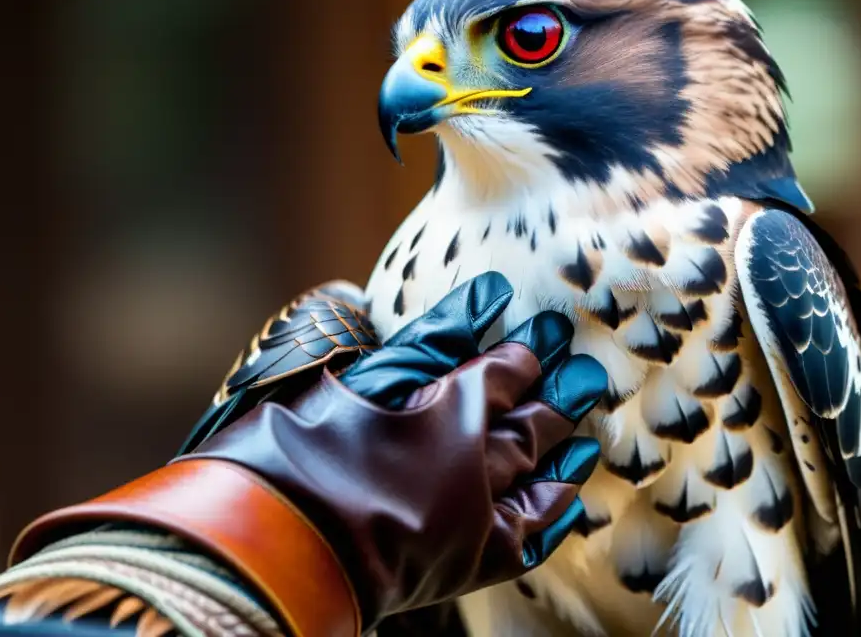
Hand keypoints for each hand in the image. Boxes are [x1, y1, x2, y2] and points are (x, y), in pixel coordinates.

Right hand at [186, 271, 607, 627]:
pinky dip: (551, 517)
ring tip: (586, 432)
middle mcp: (479, 466)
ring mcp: (478, 519)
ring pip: (539, 478)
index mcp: (455, 412)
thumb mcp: (363, 378)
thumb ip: (432, 338)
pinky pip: (529, 539)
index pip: (506, 375)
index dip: (527, 352)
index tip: (546, 333)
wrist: (274, 545)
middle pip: (532, 423)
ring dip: (564, 451)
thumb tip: (489, 296)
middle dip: (558, 394)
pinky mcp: (469, 564)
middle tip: (583, 371)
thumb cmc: (302, 448)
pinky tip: (568, 502)